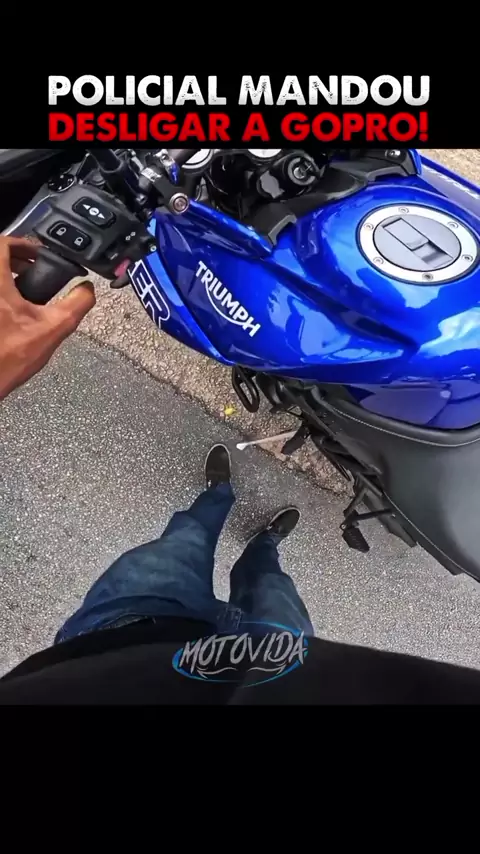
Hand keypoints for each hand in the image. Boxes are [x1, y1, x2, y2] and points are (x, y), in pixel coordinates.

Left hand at [0, 236, 95, 400]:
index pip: (3, 244)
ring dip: (7, 274)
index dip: (22, 243)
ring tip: (24, 287)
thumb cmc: (10, 357)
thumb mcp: (54, 328)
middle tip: (33, 267)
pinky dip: (3, 292)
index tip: (37, 253)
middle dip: (15, 258)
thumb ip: (77, 303)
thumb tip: (88, 289)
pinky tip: (14, 310)